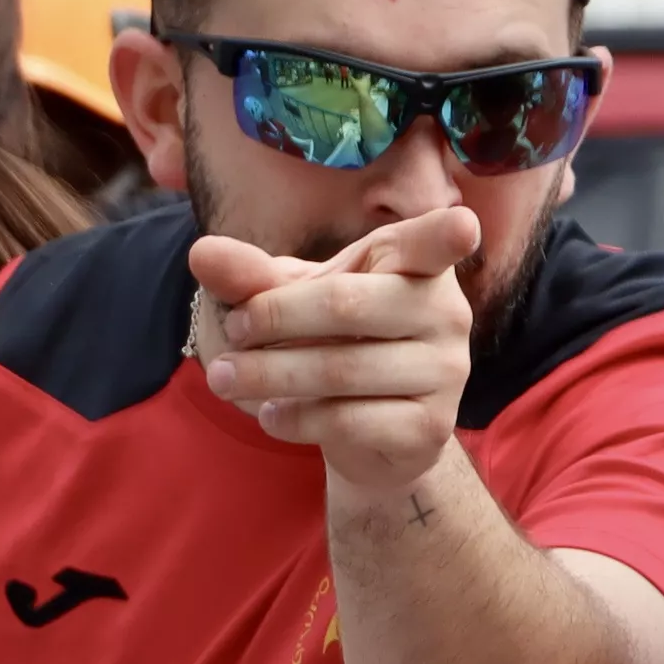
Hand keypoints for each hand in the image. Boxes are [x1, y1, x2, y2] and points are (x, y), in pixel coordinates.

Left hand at [192, 206, 486, 499]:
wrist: (374, 435)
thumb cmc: (336, 342)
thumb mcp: (294, 300)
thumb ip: (252, 277)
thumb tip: (201, 254)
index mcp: (419, 264)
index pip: (435, 243)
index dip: (448, 234)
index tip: (462, 228)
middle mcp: (446, 313)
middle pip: (345, 304)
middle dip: (274, 318)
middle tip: (233, 332)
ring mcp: (446, 372)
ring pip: (339, 369)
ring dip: (265, 374)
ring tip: (223, 377)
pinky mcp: (429, 427)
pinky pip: (346, 420)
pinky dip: (292, 418)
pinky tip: (271, 415)